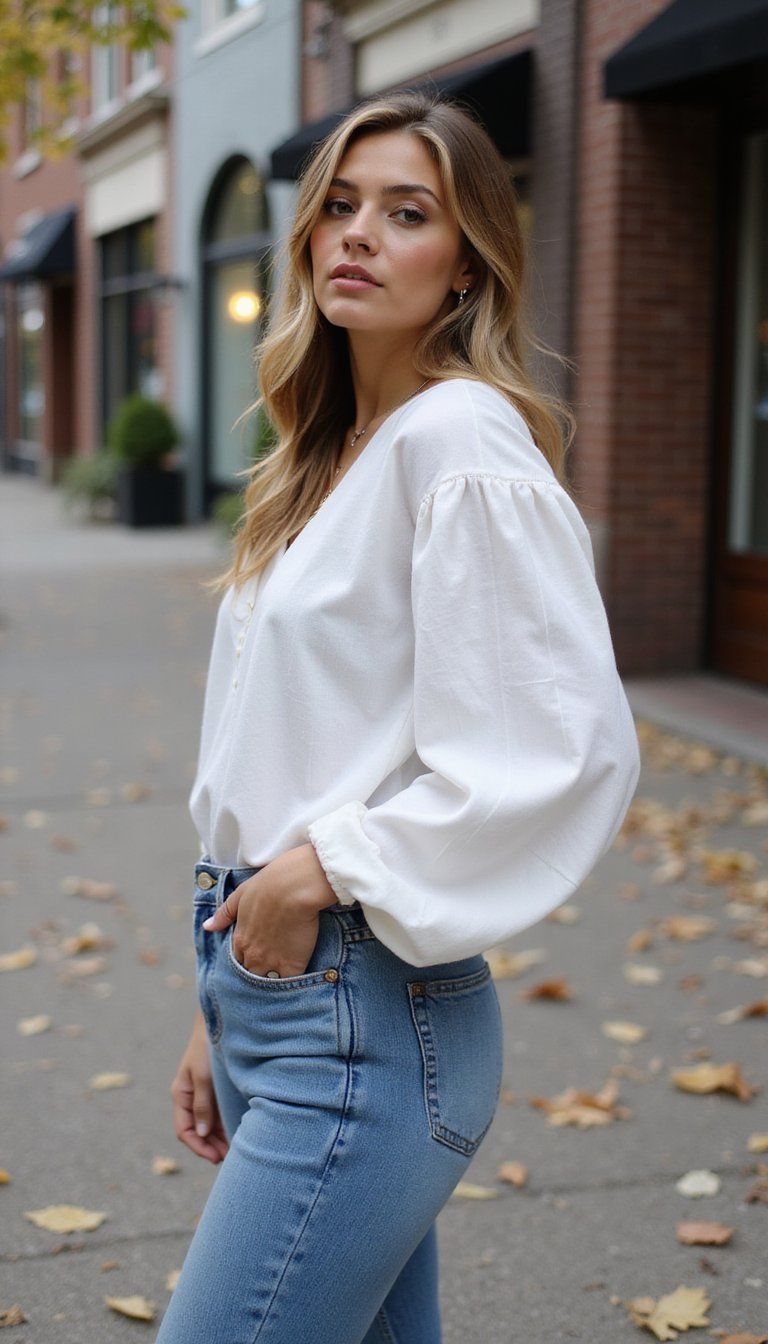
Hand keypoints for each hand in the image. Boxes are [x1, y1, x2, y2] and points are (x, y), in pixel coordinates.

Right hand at [170, 1015, 229, 1163]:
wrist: (220, 1020)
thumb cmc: (208, 1045)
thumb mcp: (203, 1075)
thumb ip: (203, 1104)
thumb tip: (203, 1134)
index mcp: (181, 1095)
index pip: (184, 1131)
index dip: (199, 1147)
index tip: (216, 1158)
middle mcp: (191, 1097)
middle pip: (198, 1131)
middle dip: (212, 1147)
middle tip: (232, 1159)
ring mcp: (204, 1094)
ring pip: (210, 1125)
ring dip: (221, 1138)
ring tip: (238, 1149)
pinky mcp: (217, 1089)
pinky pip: (220, 1113)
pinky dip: (227, 1125)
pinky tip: (240, 1132)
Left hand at [200, 842, 337, 977]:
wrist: (293, 887)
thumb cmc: (268, 885)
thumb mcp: (240, 895)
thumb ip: (224, 914)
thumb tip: (207, 927)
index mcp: (239, 939)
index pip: (236, 961)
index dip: (245, 960)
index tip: (255, 956)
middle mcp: (252, 955)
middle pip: (250, 975)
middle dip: (257, 973)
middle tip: (269, 969)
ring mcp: (271, 962)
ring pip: (266, 982)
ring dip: (272, 980)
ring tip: (281, 977)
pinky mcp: (292, 965)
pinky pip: (288, 983)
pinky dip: (291, 982)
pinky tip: (296, 979)